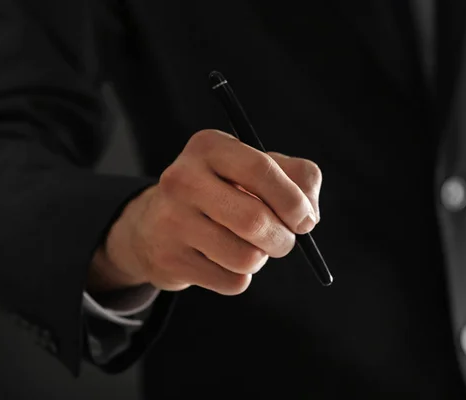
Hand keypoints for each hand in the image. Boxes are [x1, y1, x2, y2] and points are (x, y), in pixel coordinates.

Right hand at [88, 129, 321, 294]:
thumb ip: (298, 179)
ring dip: (260, 259)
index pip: (261, 170)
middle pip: (254, 220)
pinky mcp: (169, 260)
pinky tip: (222, 262)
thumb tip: (308, 217)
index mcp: (209, 147)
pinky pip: (231, 282)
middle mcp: (183, 179)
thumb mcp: (257, 171)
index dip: (293, 201)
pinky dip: (240, 278)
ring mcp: (171, 220)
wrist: (157, 226)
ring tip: (247, 247)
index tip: (305, 220)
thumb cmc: (224, 193)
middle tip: (283, 241)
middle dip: (283, 239)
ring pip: (246, 258)